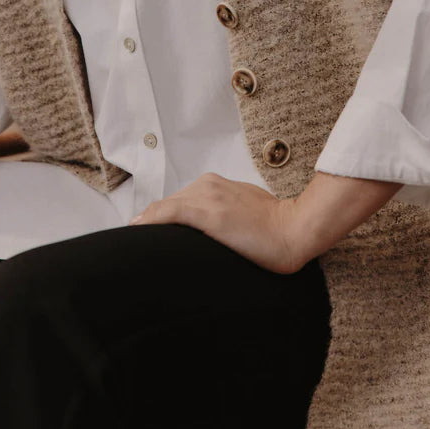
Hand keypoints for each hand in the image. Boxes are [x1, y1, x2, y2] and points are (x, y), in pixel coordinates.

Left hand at [129, 172, 302, 273]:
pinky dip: (151, 220)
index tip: (147, 234)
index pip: (178, 201)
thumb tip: (210, 229)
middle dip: (154, 223)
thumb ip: (222, 211)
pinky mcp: (208, 213)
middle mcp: (208, 185)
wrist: (295, 229)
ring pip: (165, 209)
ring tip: (135, 244)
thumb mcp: (243, 210)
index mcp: (215, 184)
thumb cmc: (274, 225)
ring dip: (150, 224)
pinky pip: (170, 212)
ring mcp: (207, 197)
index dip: (160, 218)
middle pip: (169, 205)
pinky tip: (138, 229)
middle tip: (138, 244)